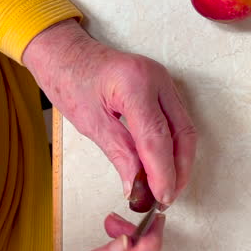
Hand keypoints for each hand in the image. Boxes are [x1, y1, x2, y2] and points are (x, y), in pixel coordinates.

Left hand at [23, 19, 196, 204]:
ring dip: (180, 159)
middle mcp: (157, 79)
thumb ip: (120, 155)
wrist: (65, 52)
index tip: (161, 198)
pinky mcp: (164, 87)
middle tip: (167, 196)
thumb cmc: (70, 79)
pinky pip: (178, 120)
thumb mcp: (90, 123)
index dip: (163, 172)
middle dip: (179, 168)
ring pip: (185, 128)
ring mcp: (164, 81)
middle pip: (183, 132)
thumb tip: (136, 187)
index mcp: (135, 85)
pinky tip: (165, 163)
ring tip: (167, 185)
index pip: (157, 138)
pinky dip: (175, 145)